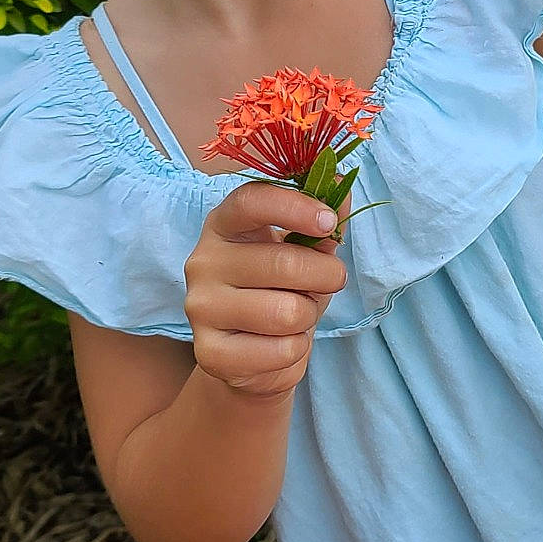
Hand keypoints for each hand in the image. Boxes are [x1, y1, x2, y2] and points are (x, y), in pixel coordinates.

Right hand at [184, 182, 348, 400]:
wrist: (256, 356)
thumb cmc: (283, 292)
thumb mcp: (306, 252)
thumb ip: (323, 221)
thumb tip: (341, 186)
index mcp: (224, 226)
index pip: (251, 202)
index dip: (294, 207)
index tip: (328, 222)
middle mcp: (203, 262)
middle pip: (284, 262)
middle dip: (327, 276)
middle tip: (330, 281)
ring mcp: (201, 308)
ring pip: (287, 312)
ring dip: (308, 317)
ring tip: (295, 316)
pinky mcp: (210, 352)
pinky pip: (280, 350)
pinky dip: (295, 350)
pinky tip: (278, 345)